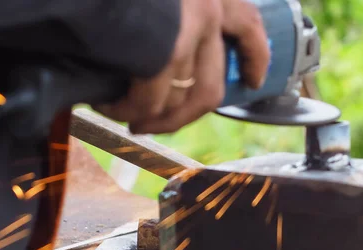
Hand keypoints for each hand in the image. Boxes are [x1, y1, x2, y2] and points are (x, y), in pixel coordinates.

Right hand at [94, 0, 269, 134]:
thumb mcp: (162, 0)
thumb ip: (173, 14)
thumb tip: (174, 56)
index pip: (248, 25)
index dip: (254, 57)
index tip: (253, 80)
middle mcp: (206, 8)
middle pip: (210, 88)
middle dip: (182, 117)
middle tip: (156, 124)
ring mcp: (187, 33)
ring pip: (177, 100)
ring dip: (149, 117)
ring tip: (123, 114)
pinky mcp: (162, 54)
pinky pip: (150, 102)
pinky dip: (127, 111)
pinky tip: (108, 106)